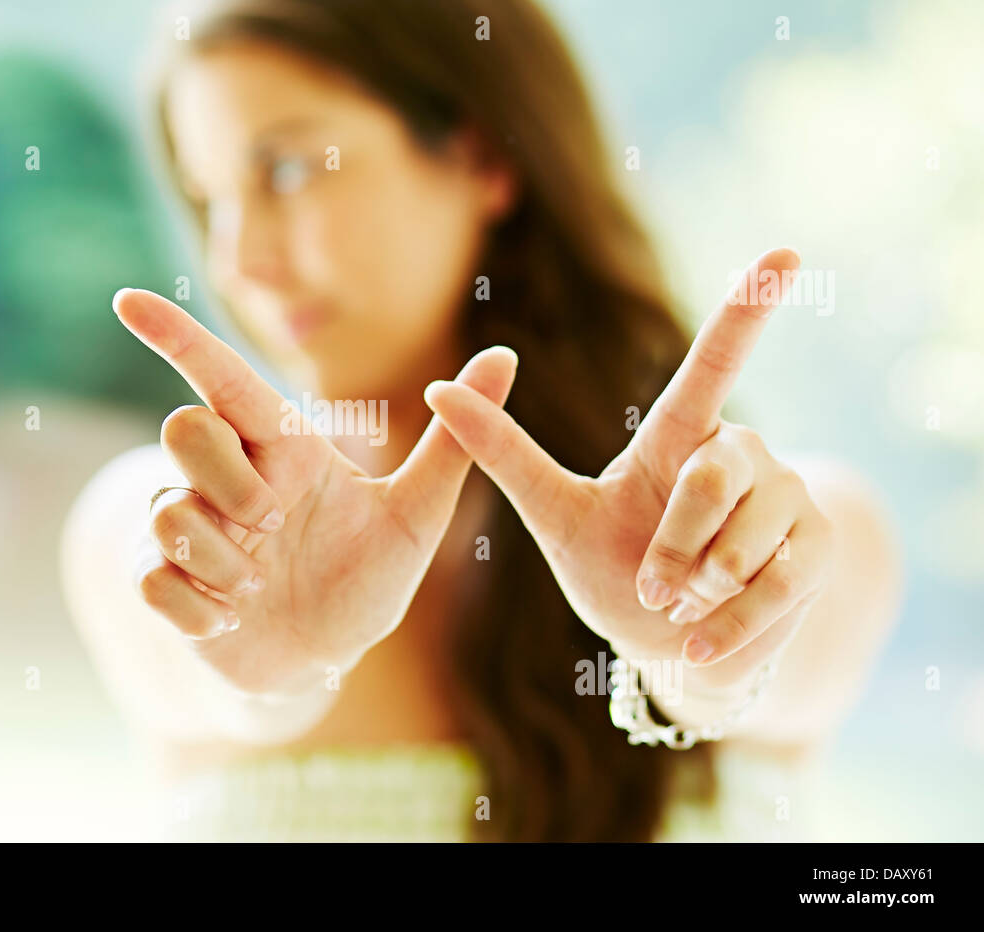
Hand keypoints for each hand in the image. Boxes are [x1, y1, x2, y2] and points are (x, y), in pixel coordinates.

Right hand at [114, 288, 517, 694]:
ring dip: (227, 563)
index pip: (222, 379)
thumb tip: (506, 355)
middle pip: (184, 429)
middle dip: (233, 484)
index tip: (129, 300)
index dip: (177, 337)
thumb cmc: (364, 577)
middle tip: (275, 527)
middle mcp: (224, 476)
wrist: (325, 657)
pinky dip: (201, 607)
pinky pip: (155, 579)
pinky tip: (231, 620)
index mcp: (280, 448)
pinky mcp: (164, 582)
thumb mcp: (418, 515)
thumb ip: (454, 441)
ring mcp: (188, 528)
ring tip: (261, 588)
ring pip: (170, 510)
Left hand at [423, 248, 834, 687]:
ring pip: (743, 542)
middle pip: (709, 482)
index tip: (784, 253)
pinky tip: (707, 641)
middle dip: (670, 551)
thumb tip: (436, 387)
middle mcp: (742, 450)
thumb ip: (501, 450)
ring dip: (697, 591)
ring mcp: (789, 495)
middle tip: (652, 586)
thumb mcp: (553, 512)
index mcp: (679, 435)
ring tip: (683, 602)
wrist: (669, 645)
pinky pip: (780, 584)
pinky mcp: (820, 547)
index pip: (712, 366)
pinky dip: (731, 625)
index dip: (748, 310)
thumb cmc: (611, 568)